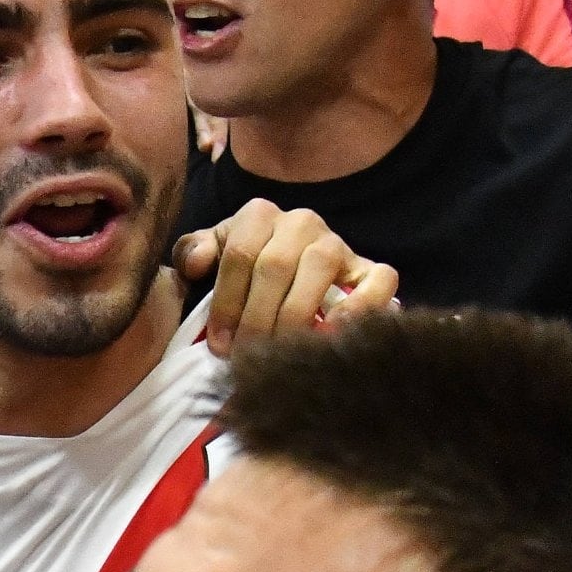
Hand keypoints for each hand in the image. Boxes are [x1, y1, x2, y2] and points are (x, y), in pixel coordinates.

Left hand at [174, 201, 398, 351]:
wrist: (295, 276)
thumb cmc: (248, 272)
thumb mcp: (214, 257)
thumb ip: (194, 253)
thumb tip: (194, 263)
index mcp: (258, 214)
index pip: (238, 255)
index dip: (226, 303)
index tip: (219, 345)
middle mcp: (300, 221)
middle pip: (274, 266)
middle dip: (256, 318)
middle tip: (246, 357)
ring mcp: (337, 243)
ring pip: (318, 269)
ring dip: (295, 316)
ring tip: (280, 353)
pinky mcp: (370, 268)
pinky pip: (377, 280)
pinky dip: (359, 307)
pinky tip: (333, 334)